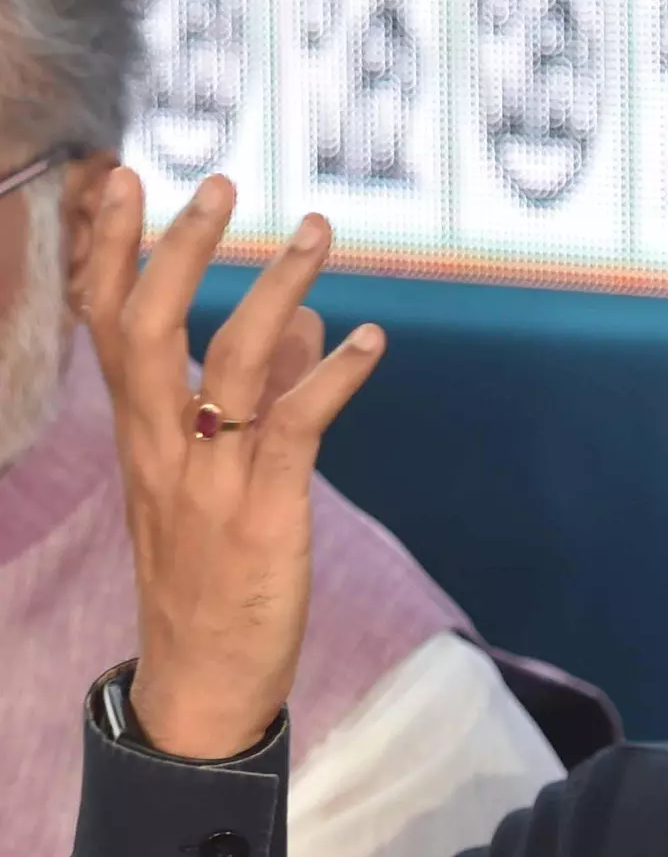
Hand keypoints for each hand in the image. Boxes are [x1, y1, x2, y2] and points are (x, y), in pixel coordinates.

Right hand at [84, 170, 384, 758]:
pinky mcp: (263, 508)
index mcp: (143, 433)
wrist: (203, 676)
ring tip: (314, 231)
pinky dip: (334, 378)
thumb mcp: (219, 475)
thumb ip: (262, 392)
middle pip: (150, 327)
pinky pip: (296, 426)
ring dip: (275, 290)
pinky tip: (370, 339)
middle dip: (179, 249)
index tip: (121, 180)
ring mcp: (211, 477)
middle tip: (220, 182)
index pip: (109, 325)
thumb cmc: (210, 570)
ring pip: (230, 363)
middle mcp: (164, 445)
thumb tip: (311, 321)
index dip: (111, 251)